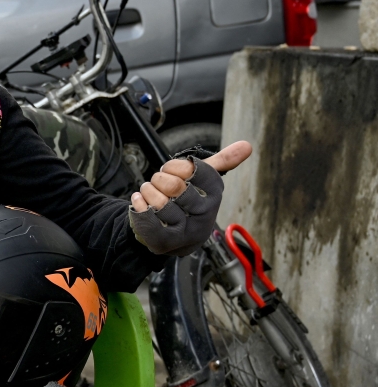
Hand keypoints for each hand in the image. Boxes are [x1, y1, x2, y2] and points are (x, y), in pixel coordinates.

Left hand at [128, 141, 251, 256]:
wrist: (170, 238)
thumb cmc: (186, 204)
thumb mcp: (203, 182)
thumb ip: (222, 162)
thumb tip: (248, 145)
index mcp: (214, 198)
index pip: (199, 171)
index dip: (178, 166)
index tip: (171, 169)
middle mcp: (203, 217)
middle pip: (175, 187)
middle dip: (159, 178)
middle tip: (158, 183)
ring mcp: (184, 232)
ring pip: (159, 201)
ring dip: (147, 190)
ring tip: (149, 193)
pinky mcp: (163, 242)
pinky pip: (146, 216)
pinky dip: (138, 202)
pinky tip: (140, 201)